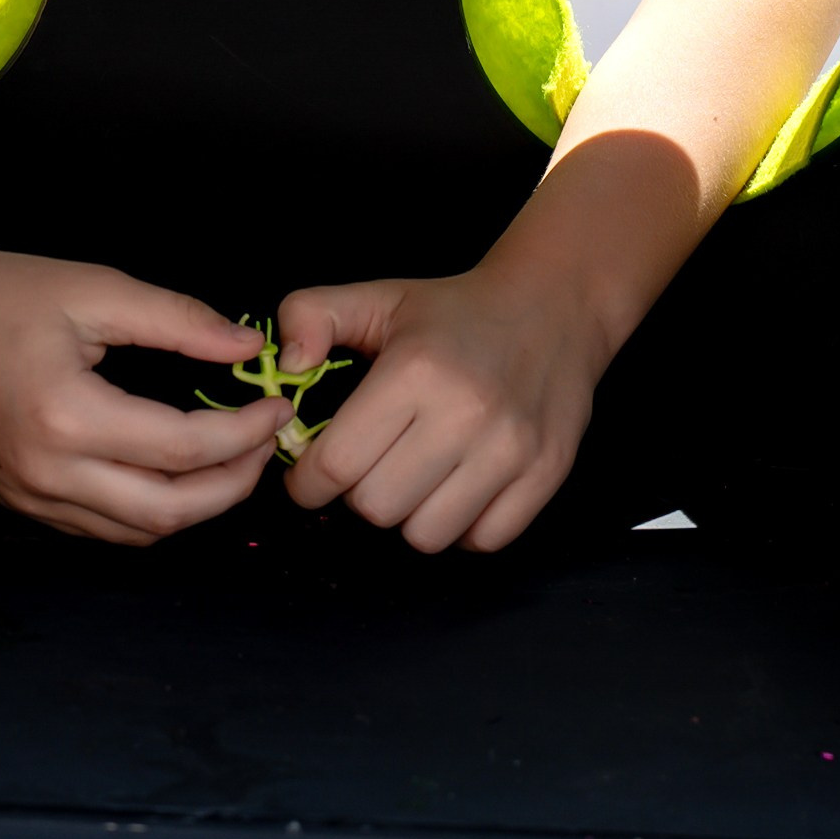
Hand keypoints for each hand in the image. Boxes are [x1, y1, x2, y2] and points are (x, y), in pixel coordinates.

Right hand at [0, 228, 289, 545]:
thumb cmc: (6, 291)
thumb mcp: (98, 289)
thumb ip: (179, 321)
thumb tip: (248, 349)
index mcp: (67, 417)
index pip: (183, 450)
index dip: (244, 433)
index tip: (278, 406)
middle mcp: (46, 473)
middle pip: (168, 512)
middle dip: (232, 485)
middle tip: (265, 444)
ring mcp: (28, 497)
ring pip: (137, 533)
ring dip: (195, 506)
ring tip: (230, 458)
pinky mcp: (18, 501)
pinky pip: (101, 528)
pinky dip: (149, 511)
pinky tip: (173, 471)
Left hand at [275, 262, 608, 553]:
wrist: (553, 305)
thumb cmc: (453, 311)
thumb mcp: (376, 297)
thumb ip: (309, 315)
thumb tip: (286, 367)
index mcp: (415, 369)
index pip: (336, 464)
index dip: (307, 480)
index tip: (310, 473)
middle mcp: (466, 412)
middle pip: (377, 507)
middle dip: (358, 494)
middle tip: (370, 465)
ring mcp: (512, 448)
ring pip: (426, 535)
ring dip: (409, 515)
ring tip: (414, 476)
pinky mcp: (546, 474)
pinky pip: (482, 541)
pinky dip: (461, 526)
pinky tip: (457, 486)